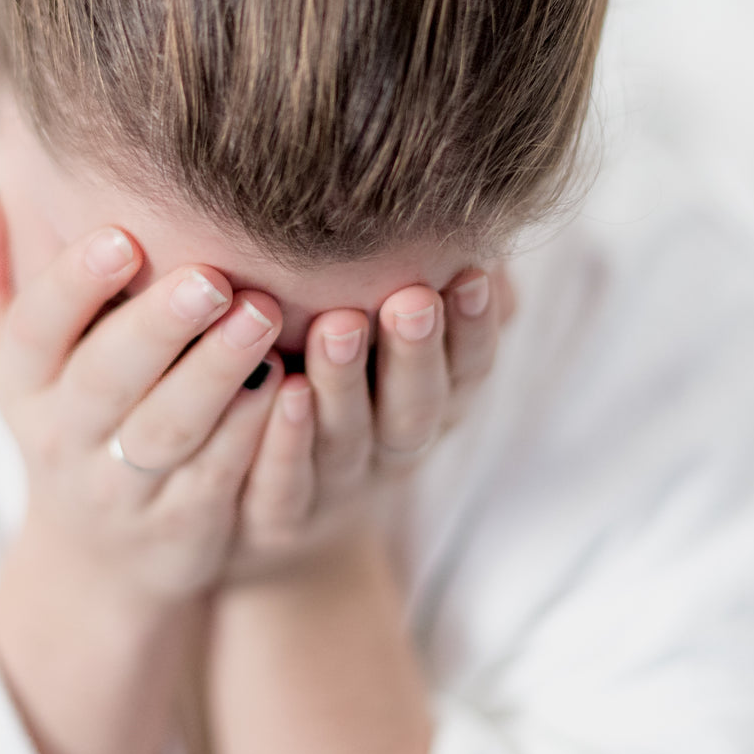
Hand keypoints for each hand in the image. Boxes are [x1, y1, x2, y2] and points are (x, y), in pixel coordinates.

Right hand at [0, 195, 288, 612]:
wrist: (99, 562)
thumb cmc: (71, 423)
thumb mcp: (19, 367)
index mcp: (25, 385)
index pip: (34, 330)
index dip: (72, 285)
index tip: (120, 236)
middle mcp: (65, 438)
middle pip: (106, 378)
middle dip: (157, 325)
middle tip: (211, 277)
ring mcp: (125, 488)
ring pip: (169, 429)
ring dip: (215, 372)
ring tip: (262, 316)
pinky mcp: (185, 524)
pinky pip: (219, 476)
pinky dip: (252, 432)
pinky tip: (289, 384)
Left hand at [219, 264, 517, 585]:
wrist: (273, 517)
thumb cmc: (346, 394)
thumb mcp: (398, 347)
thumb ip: (436, 292)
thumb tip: (480, 232)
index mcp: (432, 405)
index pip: (468, 369)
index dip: (474, 328)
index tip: (473, 272)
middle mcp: (391, 451)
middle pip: (415, 408)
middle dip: (417, 354)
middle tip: (411, 298)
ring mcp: (337, 490)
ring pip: (348, 441)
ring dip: (345, 386)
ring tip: (337, 327)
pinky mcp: (278, 521)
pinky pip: (284, 488)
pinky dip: (285, 445)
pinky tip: (278, 391)